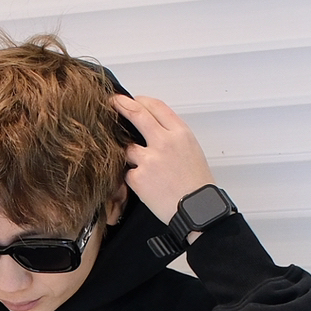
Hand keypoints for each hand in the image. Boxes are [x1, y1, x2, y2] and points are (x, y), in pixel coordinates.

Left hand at [121, 96, 214, 226]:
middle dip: (122, 105)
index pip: (157, 107)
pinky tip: (147, 186)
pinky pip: (128, 172)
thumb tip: (155, 130)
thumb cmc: (197, 184)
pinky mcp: (138, 177)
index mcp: (180, 134)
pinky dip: (134, 178)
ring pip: (128, 147)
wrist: (197, 209)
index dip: (142, 101)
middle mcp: (164, 142)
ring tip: (145, 168)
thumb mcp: (192, 151)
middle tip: (113, 102)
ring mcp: (149, 159)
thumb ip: (173, 137)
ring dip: (131, 155)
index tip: (134, 101)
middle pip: (137, 114)